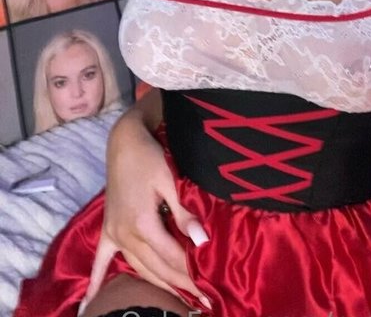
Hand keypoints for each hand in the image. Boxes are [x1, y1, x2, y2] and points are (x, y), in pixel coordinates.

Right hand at [82, 115, 210, 309]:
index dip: (192, 275)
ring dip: (158, 285)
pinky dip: (96, 282)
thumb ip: (184, 214)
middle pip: (157, 268)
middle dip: (181, 286)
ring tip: (180, 301)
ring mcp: (113, 233)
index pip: (172, 258)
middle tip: (204, 301)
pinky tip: (88, 305)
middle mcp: (124, 235)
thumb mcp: (171, 181)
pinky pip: (101, 260)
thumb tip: (201, 242)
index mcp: (142, 224)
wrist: (125, 141)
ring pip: (138, 268)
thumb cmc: (151, 156)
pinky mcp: (107, 229)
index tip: (211, 290)